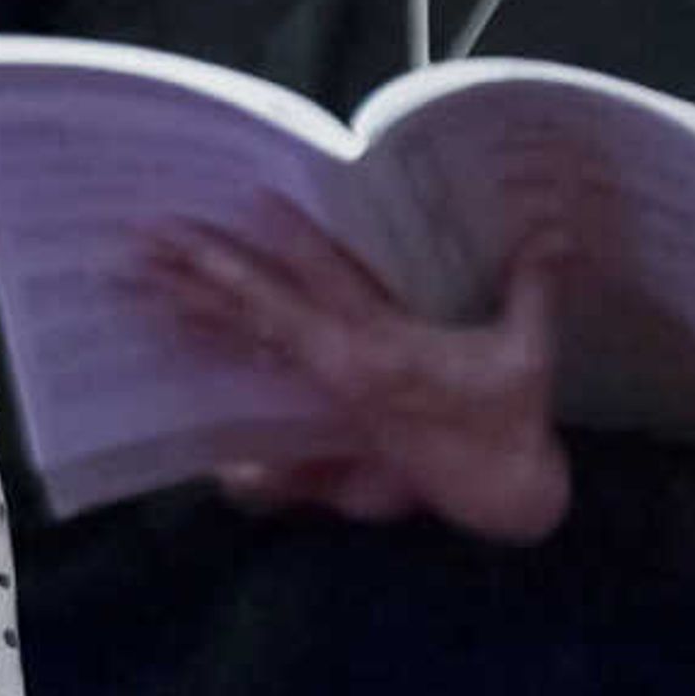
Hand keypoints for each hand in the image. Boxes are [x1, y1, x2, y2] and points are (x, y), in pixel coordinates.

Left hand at [145, 191, 572, 543]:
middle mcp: (340, 366)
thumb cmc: (510, 419)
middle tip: (149, 237)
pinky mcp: (320, 425)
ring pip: (245, 344)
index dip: (292, 237)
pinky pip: (257, 395)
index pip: (330, 276)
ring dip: (192, 312)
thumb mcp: (527, 352)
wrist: (502, 496)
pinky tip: (171, 340)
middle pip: (258, 308)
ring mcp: (321, 397)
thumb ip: (531, 289)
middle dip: (204, 269)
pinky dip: (218, 366)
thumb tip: (555, 232)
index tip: (250, 199)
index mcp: (386, 343)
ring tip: (139, 283)